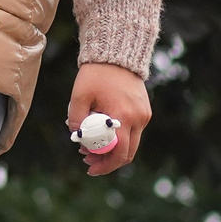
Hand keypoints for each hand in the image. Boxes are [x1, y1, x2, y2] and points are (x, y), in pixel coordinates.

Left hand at [66, 62, 150, 177]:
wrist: (116, 53)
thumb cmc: (97, 73)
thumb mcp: (79, 95)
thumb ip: (76, 119)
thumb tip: (77, 137)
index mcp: (123, 117)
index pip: (118, 153)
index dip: (104, 165)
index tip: (89, 168)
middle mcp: (138, 119)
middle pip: (127, 153)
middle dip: (107, 161)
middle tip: (88, 159)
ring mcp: (144, 115)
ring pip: (131, 143)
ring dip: (113, 149)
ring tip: (91, 145)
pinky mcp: (144, 111)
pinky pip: (133, 132)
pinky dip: (119, 137)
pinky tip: (102, 132)